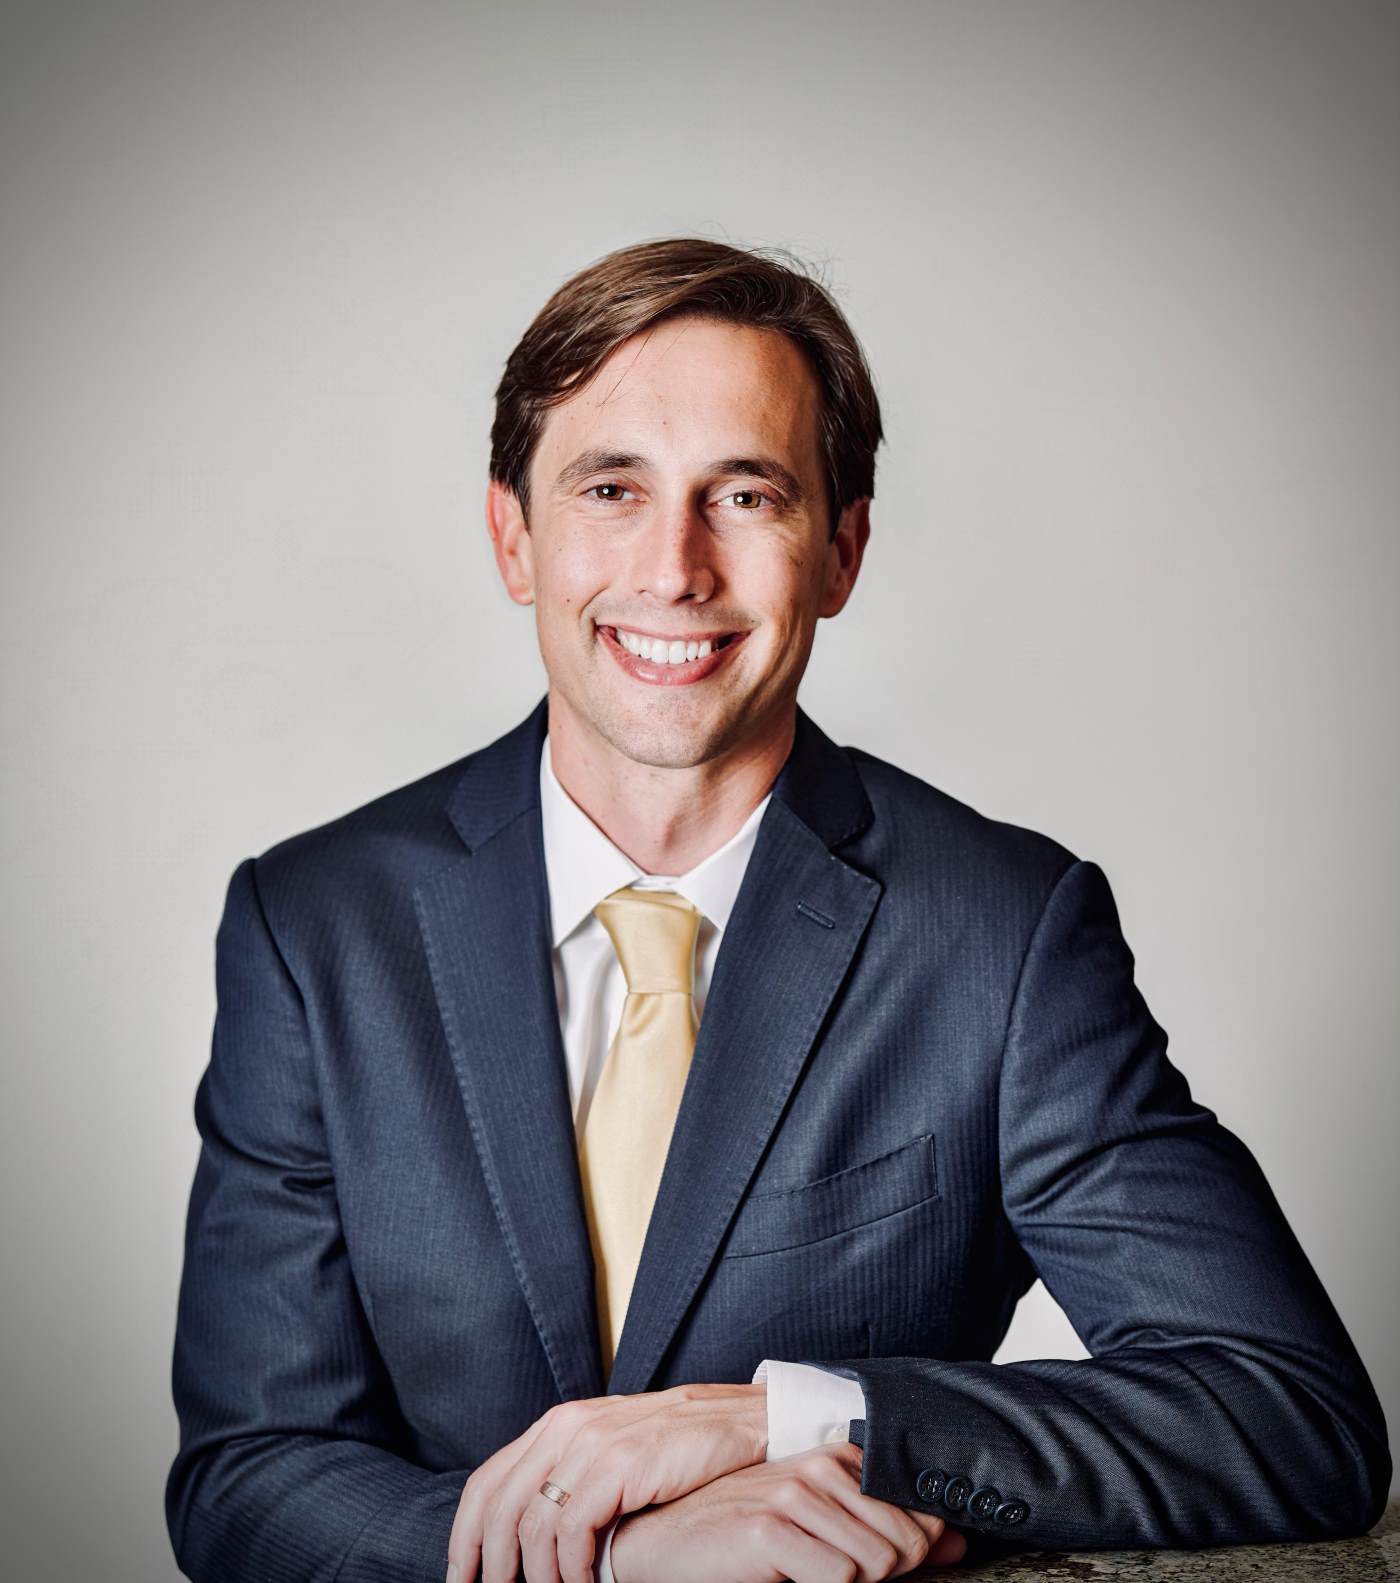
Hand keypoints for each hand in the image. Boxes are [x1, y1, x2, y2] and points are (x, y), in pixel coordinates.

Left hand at [446, 1382, 767, 1582]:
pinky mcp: (619, 1465)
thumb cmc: (676, 1448)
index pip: (485, 1484)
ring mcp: (591, 1443)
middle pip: (496, 1508)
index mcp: (555, 1424)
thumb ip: (570, 1475)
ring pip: (530, 1527)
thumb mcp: (611, 1451)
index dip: (463, 1538)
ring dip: (535, 1578)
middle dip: (488, 1568)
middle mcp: (565, 1428)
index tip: (462, 1580)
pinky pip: (570, 1531)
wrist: (741, 1422)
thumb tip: (527, 1534)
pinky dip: (569, 1571)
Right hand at [609, 1441, 966, 1582]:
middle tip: (828, 1573)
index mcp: (839, 1459)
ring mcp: (797, 1492)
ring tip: (805, 1573)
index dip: (909, 1557)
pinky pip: (839, 1578)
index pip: (922, 1517)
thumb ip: (893, 1534)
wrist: (665, 1542)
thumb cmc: (744, 1539)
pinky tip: (783, 1576)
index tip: (871, 1564)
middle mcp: (822, 1465)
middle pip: (908, 1544)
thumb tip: (959, 1544)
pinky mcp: (773, 1528)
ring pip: (878, 1564)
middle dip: (884, 1576)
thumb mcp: (826, 1531)